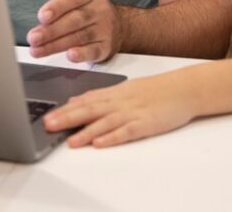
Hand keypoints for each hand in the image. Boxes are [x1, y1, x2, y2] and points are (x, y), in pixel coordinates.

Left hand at [27, 0, 124, 62]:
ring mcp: (103, 28)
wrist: (116, 25)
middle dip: (51, 30)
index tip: (42, 16)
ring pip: (79, 37)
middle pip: (74, 20)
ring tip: (37, 50)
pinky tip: (70, 56)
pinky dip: (82, 55)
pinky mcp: (105, 46)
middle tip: (33, 37)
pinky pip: (93, 51)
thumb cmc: (86, 6)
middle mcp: (98, 9)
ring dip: (56, 45)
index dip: (58, 6)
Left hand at [43, 72, 196, 147]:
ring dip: (86, 131)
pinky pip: (127, 131)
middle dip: (68, 119)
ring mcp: (133, 112)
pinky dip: (112, 137)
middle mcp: (121, 101)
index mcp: (115, 92)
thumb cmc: (155, 89)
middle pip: (90, 110)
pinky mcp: (146, 124)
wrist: (184, 88)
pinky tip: (100, 143)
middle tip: (49, 126)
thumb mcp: (124, 88)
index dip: (65, 109)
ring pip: (105, 122)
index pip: (85, 100)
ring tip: (70, 140)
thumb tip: (76, 101)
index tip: (47, 116)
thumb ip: (100, 96)